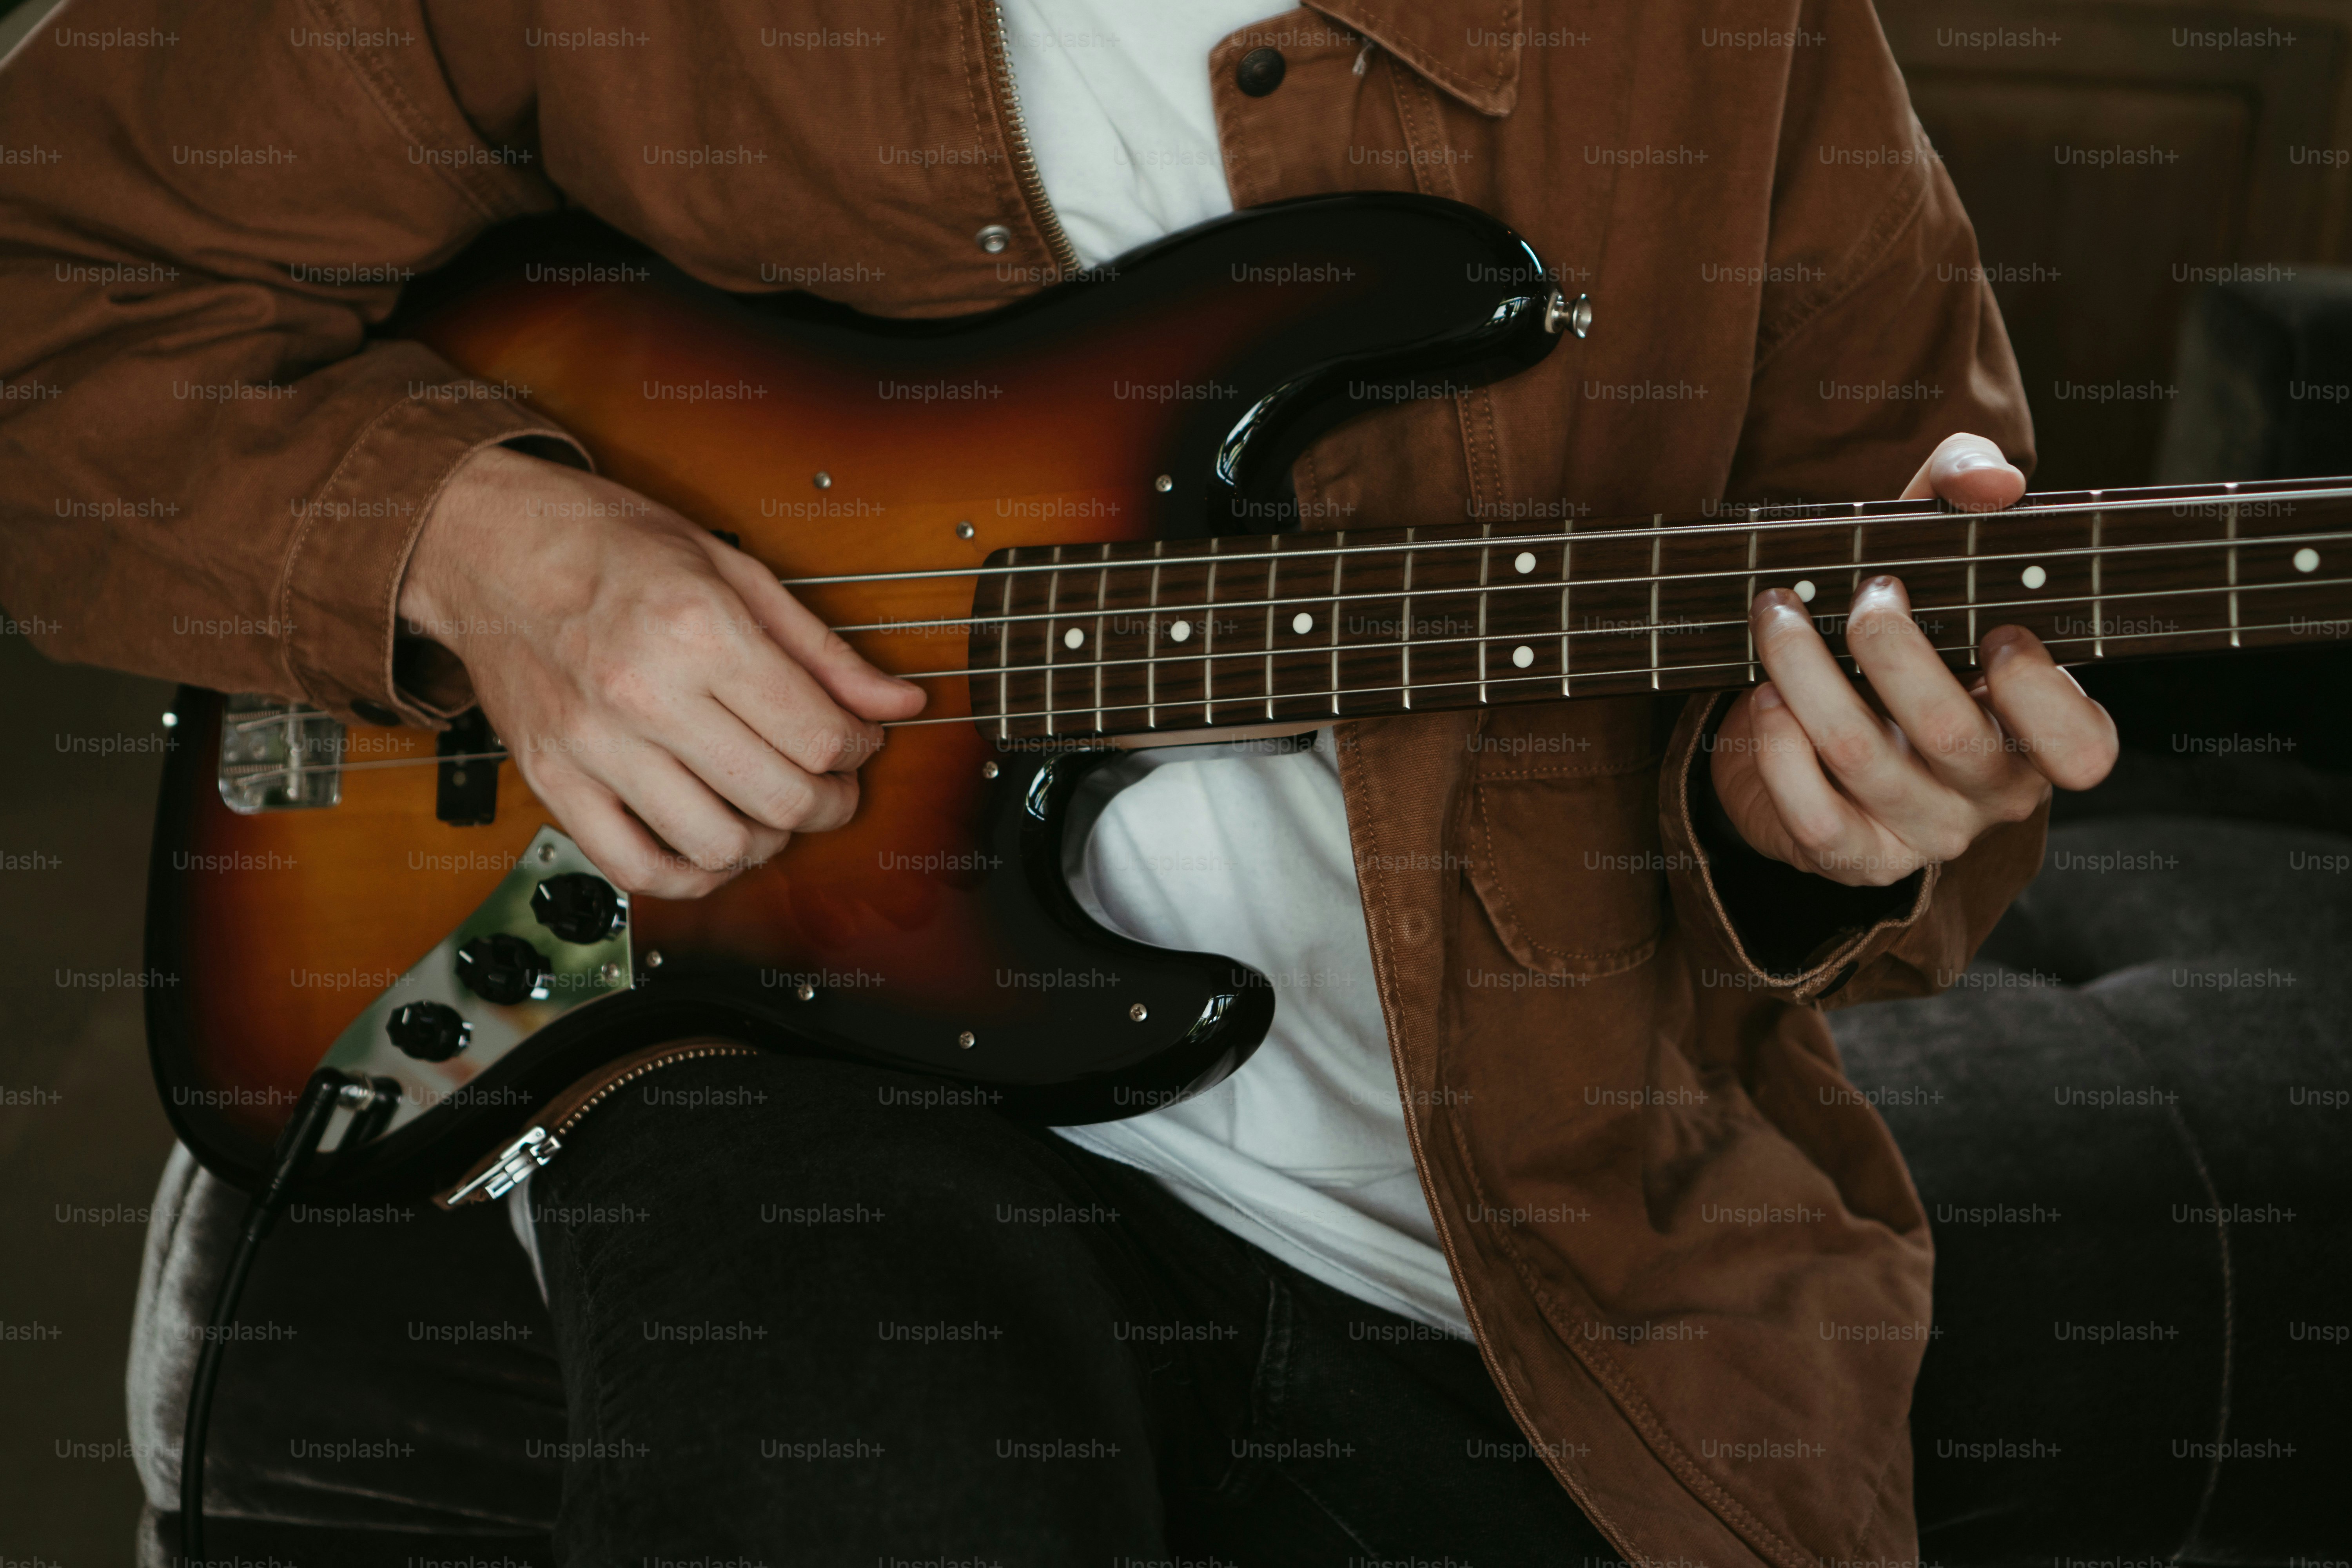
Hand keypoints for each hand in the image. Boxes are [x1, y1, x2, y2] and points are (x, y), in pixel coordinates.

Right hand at [399, 446, 924, 896]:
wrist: (489, 545)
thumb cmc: (609, 544)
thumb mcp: (732, 569)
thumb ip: (821, 649)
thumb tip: (898, 703)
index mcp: (699, 630)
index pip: (819, 736)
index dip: (859, 751)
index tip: (857, 742)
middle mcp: (646, 693)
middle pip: (781, 798)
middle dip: (829, 804)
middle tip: (830, 785)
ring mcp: (595, 744)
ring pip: (718, 844)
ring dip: (766, 842)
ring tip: (770, 809)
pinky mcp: (553, 780)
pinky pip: (635, 868)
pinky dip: (689, 875)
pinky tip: (711, 845)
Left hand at [1707, 432, 2117, 885]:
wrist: (1810, 717)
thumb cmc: (1897, 624)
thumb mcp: (1935, 541)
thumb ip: (1967, 483)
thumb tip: (1997, 481)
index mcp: (2039, 732)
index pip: (2084, 750)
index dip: (2043, 695)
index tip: (1996, 633)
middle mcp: (1991, 792)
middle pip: (1949, 731)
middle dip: (1893, 649)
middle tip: (1865, 595)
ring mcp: (1922, 832)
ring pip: (1863, 757)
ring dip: (1807, 673)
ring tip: (1776, 615)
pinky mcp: (1851, 857)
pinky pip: (1811, 813)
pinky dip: (1777, 747)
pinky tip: (1764, 699)